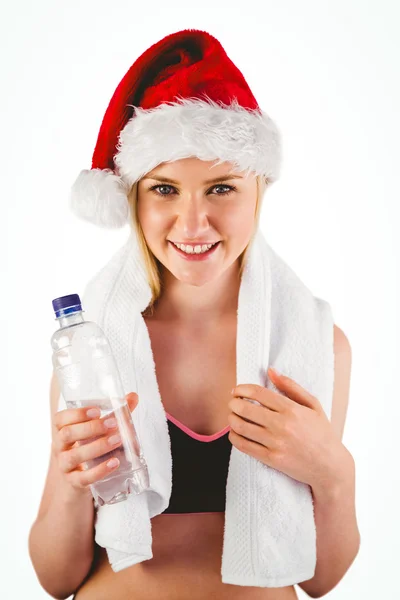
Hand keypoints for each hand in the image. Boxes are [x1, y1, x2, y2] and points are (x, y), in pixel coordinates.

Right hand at [52, 393, 138, 493]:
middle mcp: (60, 447)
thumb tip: (133, 396)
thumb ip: (114, 414)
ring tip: (117, 440)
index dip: (77, 413)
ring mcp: (64, 466)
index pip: (60, 419)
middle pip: (67, 434)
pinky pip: (83, 478)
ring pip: (74, 456)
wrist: (76, 481)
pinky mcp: (74, 483)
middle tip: (113, 424)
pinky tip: (114, 463)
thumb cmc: (88, 447)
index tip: (97, 410)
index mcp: (63, 430)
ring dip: (97, 447)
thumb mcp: (97, 431)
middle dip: (91, 428)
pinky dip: (99, 471)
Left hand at [228, 368, 344, 488]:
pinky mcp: (272, 459)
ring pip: (241, 427)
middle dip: (233, 403)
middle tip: (232, 403)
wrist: (330, 467)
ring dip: (231, 419)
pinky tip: (234, 433)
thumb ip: (291, 386)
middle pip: (245, 408)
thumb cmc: (322, 433)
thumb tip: (271, 371)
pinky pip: (244, 446)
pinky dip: (234, 437)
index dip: (242, 389)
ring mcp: (276, 443)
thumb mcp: (313, 405)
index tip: (237, 390)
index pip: (258, 393)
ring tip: (232, 417)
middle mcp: (282, 425)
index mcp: (291, 409)